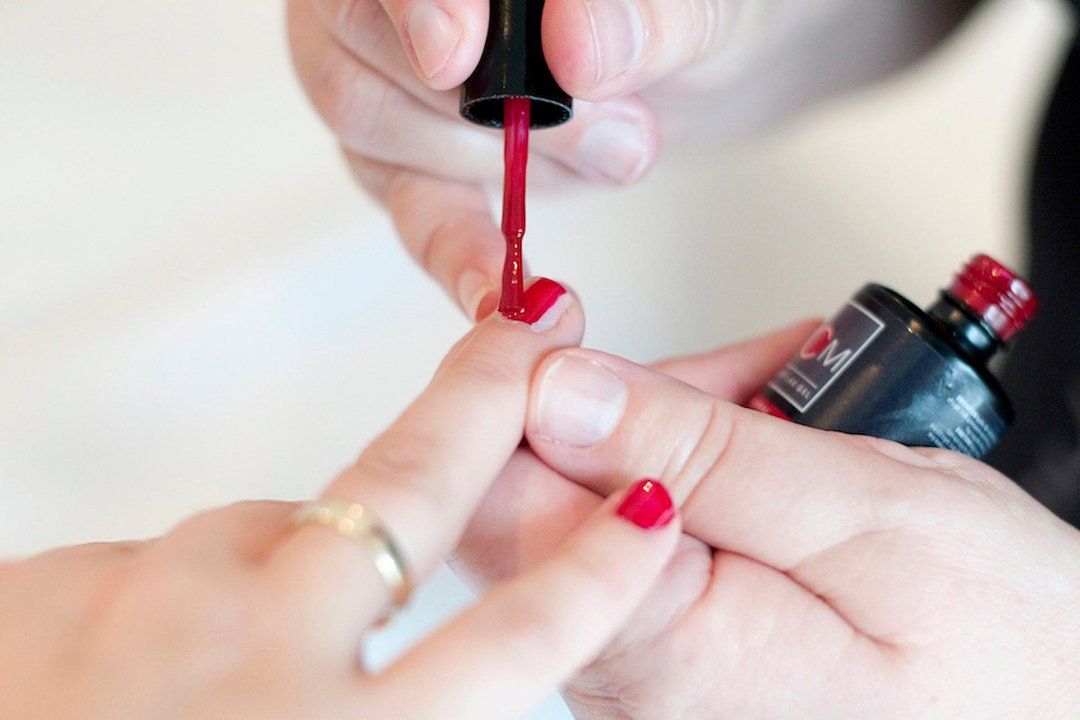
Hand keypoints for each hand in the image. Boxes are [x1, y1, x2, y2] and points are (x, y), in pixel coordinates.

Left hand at [0, 284, 680, 719]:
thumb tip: (436, 680)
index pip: (522, 640)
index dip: (598, 568)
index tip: (642, 513)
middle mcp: (256, 660)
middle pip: (410, 490)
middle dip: (483, 399)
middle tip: (528, 333)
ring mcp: (141, 607)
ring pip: (260, 527)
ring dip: (276, 566)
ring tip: (226, 664)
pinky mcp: (45, 586)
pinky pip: (147, 566)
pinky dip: (160, 604)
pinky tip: (117, 681)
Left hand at [454, 324, 1079, 717]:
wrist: (1060, 704)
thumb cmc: (1004, 644)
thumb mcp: (866, 514)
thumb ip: (703, 454)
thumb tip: (558, 391)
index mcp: (659, 647)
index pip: (499, 500)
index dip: (511, 386)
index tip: (556, 319)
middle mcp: (629, 671)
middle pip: (536, 486)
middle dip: (614, 394)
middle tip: (713, 367)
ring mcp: (644, 658)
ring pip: (590, 491)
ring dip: (672, 421)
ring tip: (776, 394)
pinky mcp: (669, 639)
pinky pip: (637, 521)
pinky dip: (694, 459)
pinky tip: (760, 437)